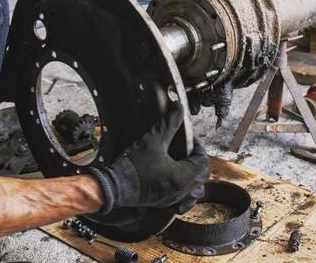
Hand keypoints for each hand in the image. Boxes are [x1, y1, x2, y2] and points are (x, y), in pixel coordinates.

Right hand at [88, 107, 208, 213]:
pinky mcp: (163, 205)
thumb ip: (169, 123)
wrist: (114, 187)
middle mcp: (181, 192)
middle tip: (188, 150)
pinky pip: (183, 204)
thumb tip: (180, 109)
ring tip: (185, 166)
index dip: (198, 146)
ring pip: (195, 192)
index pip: (202, 160)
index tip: (190, 139)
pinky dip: (185, 195)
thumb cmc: (133, 166)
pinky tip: (177, 184)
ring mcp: (172, 201)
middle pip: (201, 176)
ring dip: (194, 179)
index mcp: (183, 177)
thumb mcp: (153, 140)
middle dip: (197, 161)